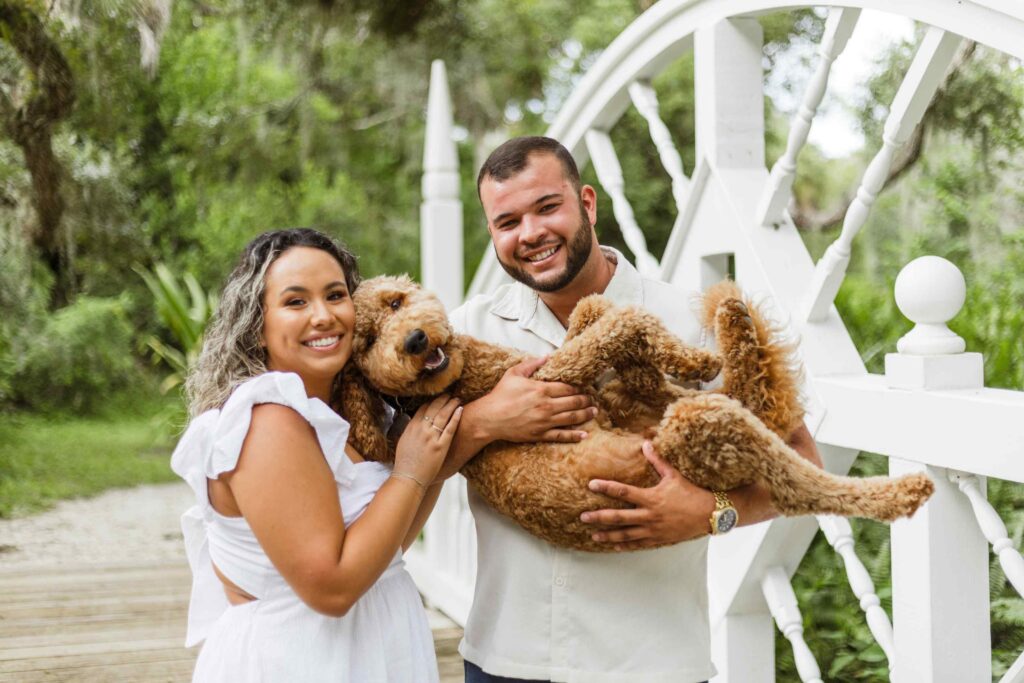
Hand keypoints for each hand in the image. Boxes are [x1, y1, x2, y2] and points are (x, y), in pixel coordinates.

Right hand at [393, 395, 461, 485]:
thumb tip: (414, 423)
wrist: (409, 477)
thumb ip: (410, 431)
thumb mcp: (403, 442)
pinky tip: (460, 410)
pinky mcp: (441, 446)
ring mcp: (432, 437)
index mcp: (411, 427)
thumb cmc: (405, 463)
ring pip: (443, 415)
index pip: (423, 409)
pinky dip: (456, 417)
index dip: (432, 402)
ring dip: (451, 404)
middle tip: (449, 394)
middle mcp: (421, 429)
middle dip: (443, 399)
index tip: (438, 398)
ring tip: (457, 399)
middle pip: (434, 408)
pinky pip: (450, 428)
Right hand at [469, 356, 595, 443]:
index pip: (568, 388)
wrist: (489, 418)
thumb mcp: (514, 373)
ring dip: (586, 415)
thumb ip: (531, 364)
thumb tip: (547, 356)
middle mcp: (546, 406)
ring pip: (572, 418)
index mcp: (541, 389)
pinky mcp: (540, 435)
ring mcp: (544, 422)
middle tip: (593, 399)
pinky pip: (562, 436)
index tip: (585, 387)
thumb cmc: (500, 395)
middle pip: (574, 402)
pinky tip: (584, 434)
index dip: (579, 388)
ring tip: (594, 412)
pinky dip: (575, 435)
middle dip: (586, 400)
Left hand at [580, 441, 715, 550]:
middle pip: (618, 517)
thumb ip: (657, 460)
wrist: (710, 514)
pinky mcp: (659, 539)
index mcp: (651, 498)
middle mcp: (649, 515)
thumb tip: (646, 443)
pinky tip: (613, 545)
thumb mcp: (673, 475)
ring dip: (608, 535)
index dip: (606, 487)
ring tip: (593, 536)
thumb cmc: (691, 492)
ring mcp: (653, 530)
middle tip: (583, 517)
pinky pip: (638, 544)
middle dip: (599, 517)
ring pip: (626, 534)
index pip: (623, 491)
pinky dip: (625, 545)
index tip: (591, 485)